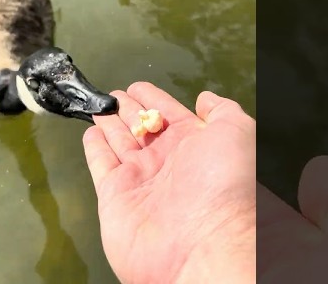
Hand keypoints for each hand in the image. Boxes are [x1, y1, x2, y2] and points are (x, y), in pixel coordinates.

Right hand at [83, 82, 255, 283]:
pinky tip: (91, 131)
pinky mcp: (114, 195)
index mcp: (193, 144)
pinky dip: (94, 147)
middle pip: (141, 126)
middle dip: (128, 108)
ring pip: (119, 141)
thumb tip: (204, 99)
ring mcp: (139, 178)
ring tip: (99, 105)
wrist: (203, 243)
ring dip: (109, 122)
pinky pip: (101, 164)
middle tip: (113, 94)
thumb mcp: (236, 132)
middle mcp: (165, 160)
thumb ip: (221, 111)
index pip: (168, 113)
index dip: (152, 97)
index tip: (137, 86)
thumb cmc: (224, 183)